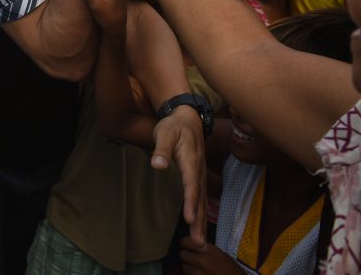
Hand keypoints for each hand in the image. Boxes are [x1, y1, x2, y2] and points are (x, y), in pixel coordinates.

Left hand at [155, 107, 208, 246]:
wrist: (187, 118)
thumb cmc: (173, 126)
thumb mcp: (164, 133)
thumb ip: (161, 149)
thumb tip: (157, 165)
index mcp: (190, 160)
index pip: (190, 184)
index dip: (190, 202)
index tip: (189, 219)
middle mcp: (198, 170)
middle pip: (200, 198)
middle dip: (199, 220)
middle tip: (199, 242)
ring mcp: (200, 173)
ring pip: (203, 200)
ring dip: (201, 221)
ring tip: (201, 242)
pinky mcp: (198, 176)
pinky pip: (202, 197)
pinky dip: (201, 212)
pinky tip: (199, 224)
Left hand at [180, 238, 243, 274]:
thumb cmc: (233, 270)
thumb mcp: (222, 255)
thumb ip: (207, 249)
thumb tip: (194, 243)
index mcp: (209, 251)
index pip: (186, 241)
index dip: (185, 242)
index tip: (186, 244)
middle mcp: (202, 261)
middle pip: (182, 254)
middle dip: (186, 255)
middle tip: (191, 257)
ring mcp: (199, 273)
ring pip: (184, 267)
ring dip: (189, 267)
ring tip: (197, 268)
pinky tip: (200, 274)